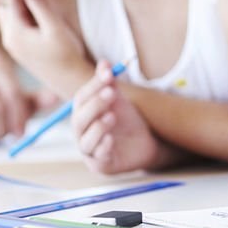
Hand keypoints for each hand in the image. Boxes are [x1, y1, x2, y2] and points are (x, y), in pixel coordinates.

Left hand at [0, 0, 91, 95]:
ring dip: (24, 3)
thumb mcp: (55, 28)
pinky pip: (17, 23)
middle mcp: (8, 38)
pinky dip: (26, 13)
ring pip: (11, 14)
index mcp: (14, 33)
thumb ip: (41, 6)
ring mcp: (13, 43)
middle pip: (6, 5)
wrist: (69, 80)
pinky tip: (42, 11)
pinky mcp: (20, 46)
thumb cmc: (66, 54)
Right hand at [71, 60, 158, 174]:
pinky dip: (103, 147)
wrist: (146, 141)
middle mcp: (82, 132)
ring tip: (111, 116)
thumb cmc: (127, 119)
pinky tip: (111, 139)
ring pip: (85, 141)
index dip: (93, 85)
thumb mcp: (119, 100)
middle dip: (94, 105)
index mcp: (83, 113)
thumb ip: (110, 83)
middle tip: (110, 93)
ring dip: (98, 127)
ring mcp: (90, 150)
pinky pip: (98, 158)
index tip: (108, 74)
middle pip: (80, 119)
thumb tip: (104, 62)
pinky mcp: (101, 165)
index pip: (81, 98)